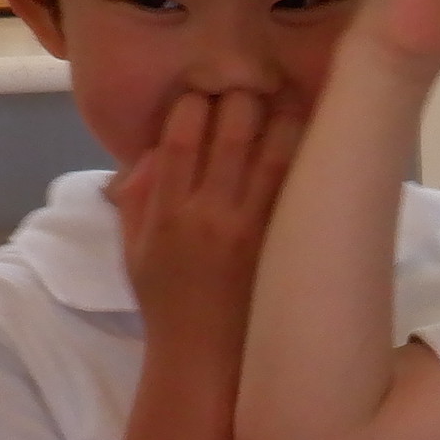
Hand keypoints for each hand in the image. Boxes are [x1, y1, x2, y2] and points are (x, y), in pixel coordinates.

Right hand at [109, 89, 301, 360]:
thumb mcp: (131, 249)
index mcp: (166, 215)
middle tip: (247, 82)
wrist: (202, 357)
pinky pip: (291, 186)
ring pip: (270, 155)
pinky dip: (299, 154)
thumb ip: (136, 197)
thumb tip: (156, 149)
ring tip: (284, 93)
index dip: (191, 105)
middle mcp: (208, 216)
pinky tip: (308, 130)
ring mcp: (249, 229)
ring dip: (279, 116)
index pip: (179, 142)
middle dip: (239, 99)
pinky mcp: (278, 241)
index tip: (200, 89)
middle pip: (229, 137)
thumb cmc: (164, 301)